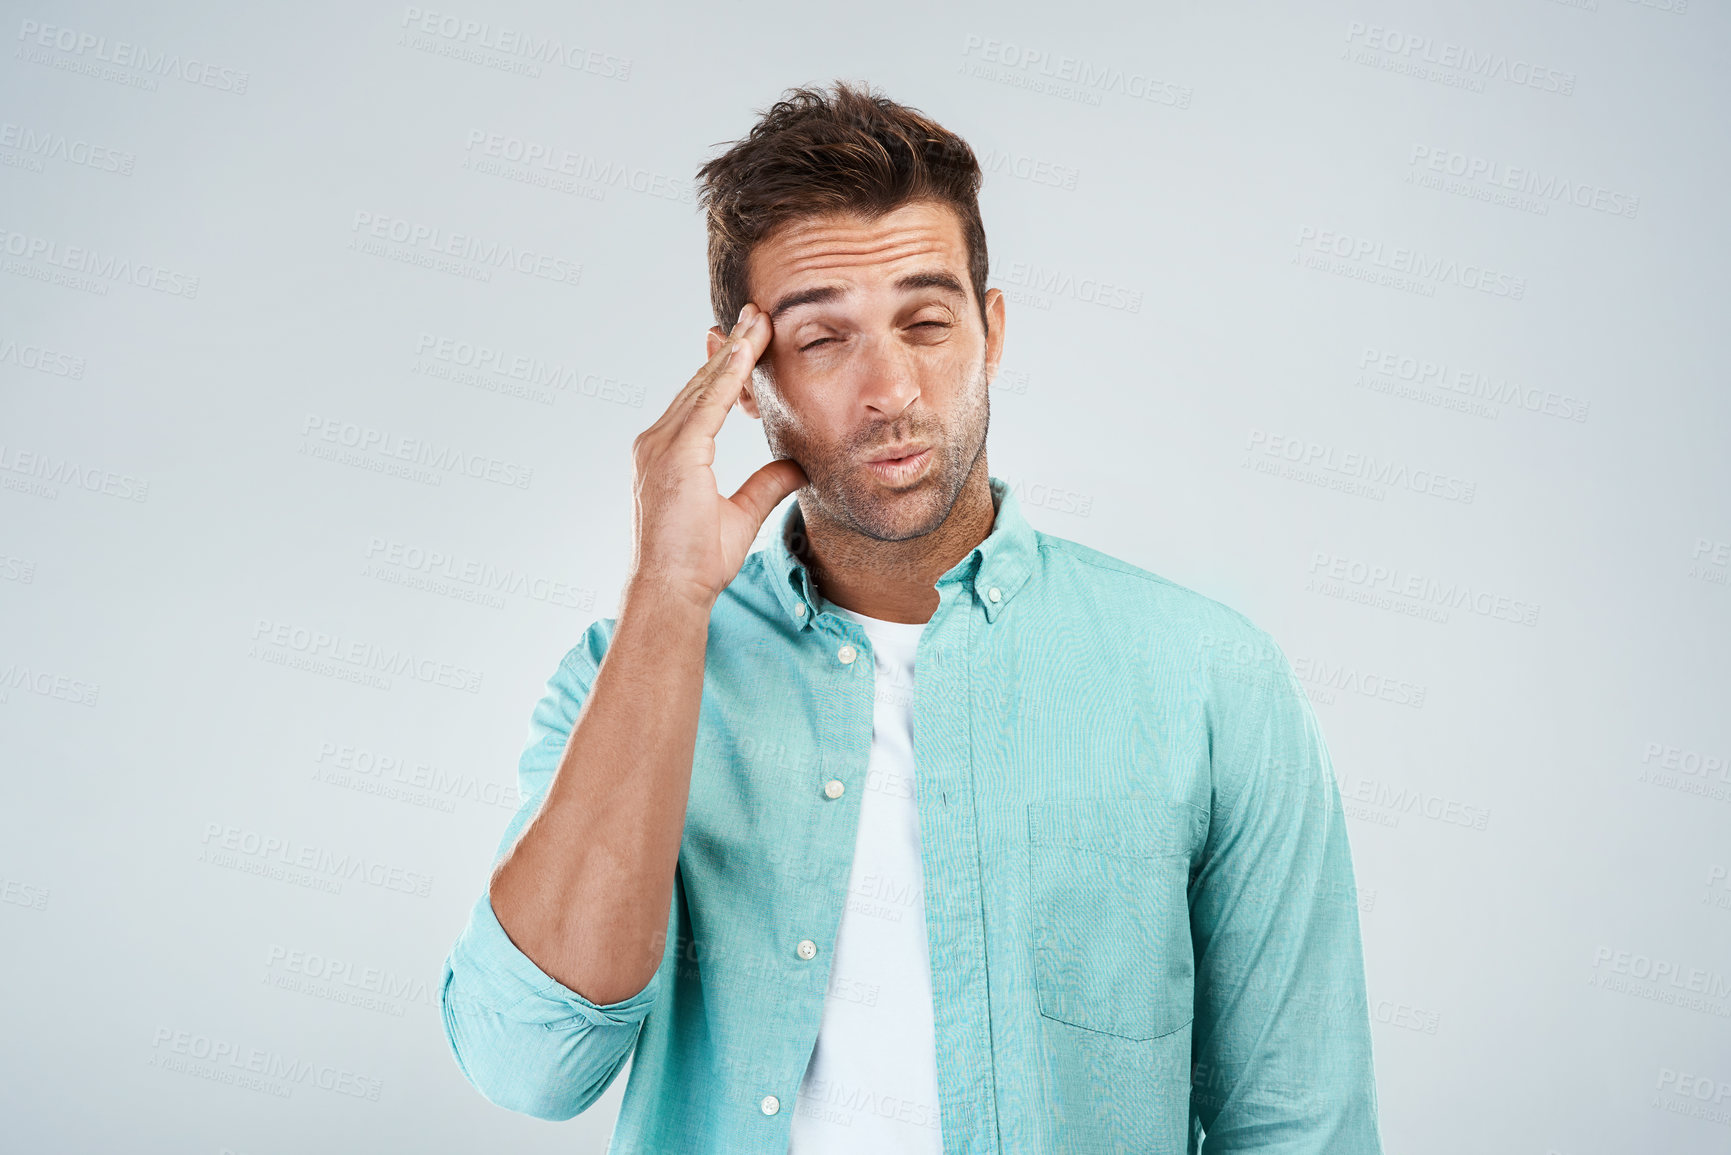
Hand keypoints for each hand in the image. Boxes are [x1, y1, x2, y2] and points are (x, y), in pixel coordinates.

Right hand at [626, 303, 807, 608]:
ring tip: (758, 320)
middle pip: (699, 383)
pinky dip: (725, 376)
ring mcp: (659, 446)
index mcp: (669, 454)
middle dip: (730, 347)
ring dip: (733, 352)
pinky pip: (703, 405)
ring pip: (702, 386)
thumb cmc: (696, 564)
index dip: (726, 367)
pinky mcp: (672, 455)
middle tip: (756, 313)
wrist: (671, 591)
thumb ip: (766, 485)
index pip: (701, 398)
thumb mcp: (742, 516)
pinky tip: (746, 351)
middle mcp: (657, 442)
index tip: (748, 338)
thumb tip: (797, 466)